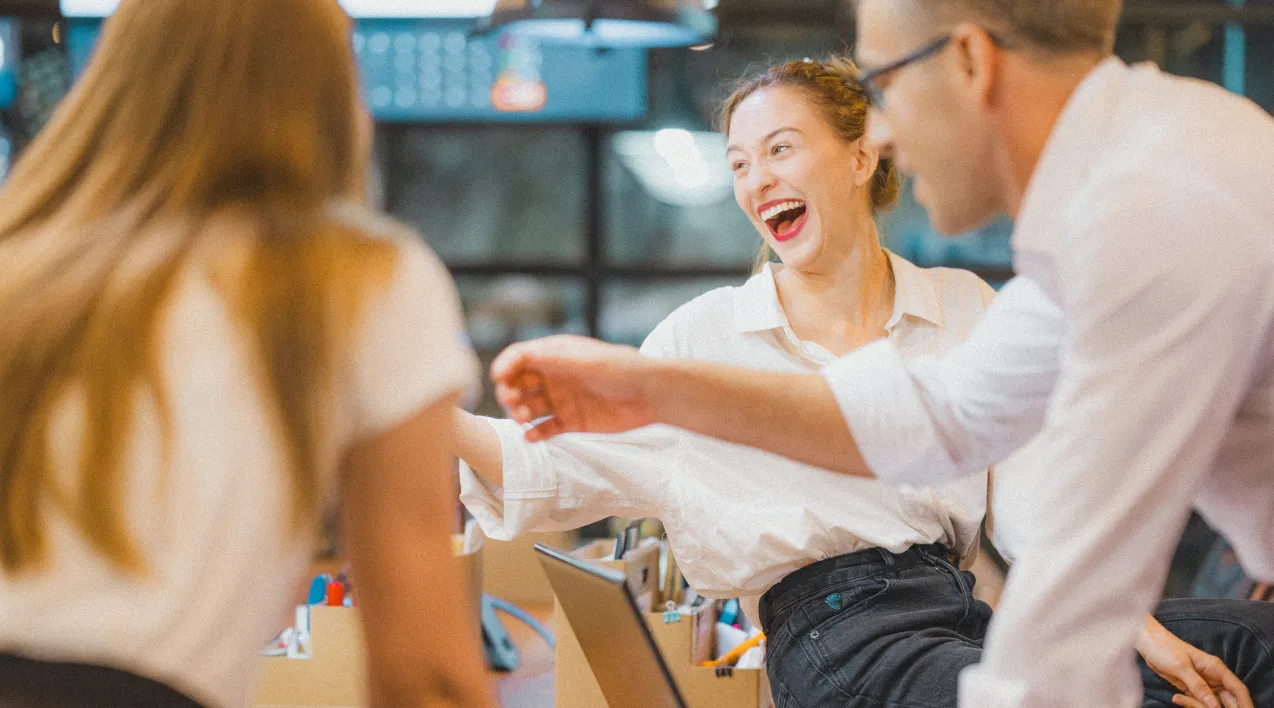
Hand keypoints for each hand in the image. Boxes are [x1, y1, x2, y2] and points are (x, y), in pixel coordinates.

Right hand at [490, 335, 655, 440]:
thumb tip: (520, 356)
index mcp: (555, 355)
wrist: (651, 394)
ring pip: (529, 407)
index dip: (505, 366)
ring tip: (524, 420)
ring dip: (519, 413)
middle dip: (508, 392)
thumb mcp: (585, 359)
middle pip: (518, 384)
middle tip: (512, 404)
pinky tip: (532, 437)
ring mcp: (562, 400)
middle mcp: (554, 376)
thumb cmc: (620, 368)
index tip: (498, 378)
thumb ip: (553, 358)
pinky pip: (546, 429)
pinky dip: (536, 434)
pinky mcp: (572, 422)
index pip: (519, 358)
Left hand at [1138, 617, 1251, 707]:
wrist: (1147, 642)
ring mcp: (1202, 682)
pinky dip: (1191, 704)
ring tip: (1183, 701)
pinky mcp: (1190, 687)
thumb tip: (1214, 705)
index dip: (1245, 703)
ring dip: (1202, 706)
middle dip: (1223, 707)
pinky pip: (1197, 701)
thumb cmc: (1164, 648)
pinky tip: (1177, 699)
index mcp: (1216, 668)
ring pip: (1212, 702)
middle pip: (1227, 699)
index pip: (1238, 689)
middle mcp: (1212, 676)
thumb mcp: (1181, 667)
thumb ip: (1198, 686)